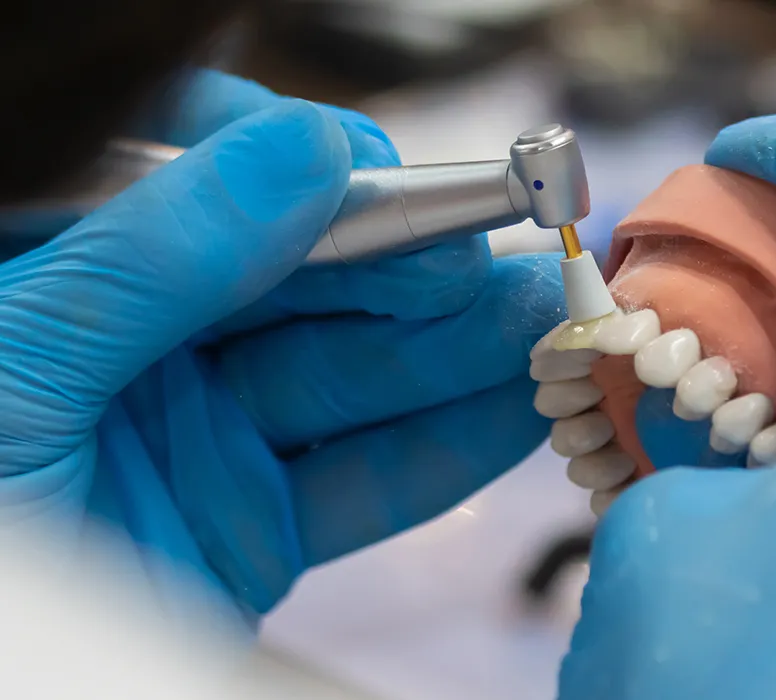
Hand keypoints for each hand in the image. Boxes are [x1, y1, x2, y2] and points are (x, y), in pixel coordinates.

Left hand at [0, 70, 563, 620]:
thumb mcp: (21, 374)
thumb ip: (156, 259)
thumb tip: (302, 154)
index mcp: (65, 278)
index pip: (201, 178)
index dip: (304, 168)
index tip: (384, 176)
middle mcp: (143, 345)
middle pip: (304, 280)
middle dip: (413, 270)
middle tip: (503, 258)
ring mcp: (204, 436)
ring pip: (351, 379)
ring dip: (459, 352)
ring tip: (548, 325)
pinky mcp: (252, 526)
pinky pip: (360, 481)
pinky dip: (444, 450)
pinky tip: (516, 409)